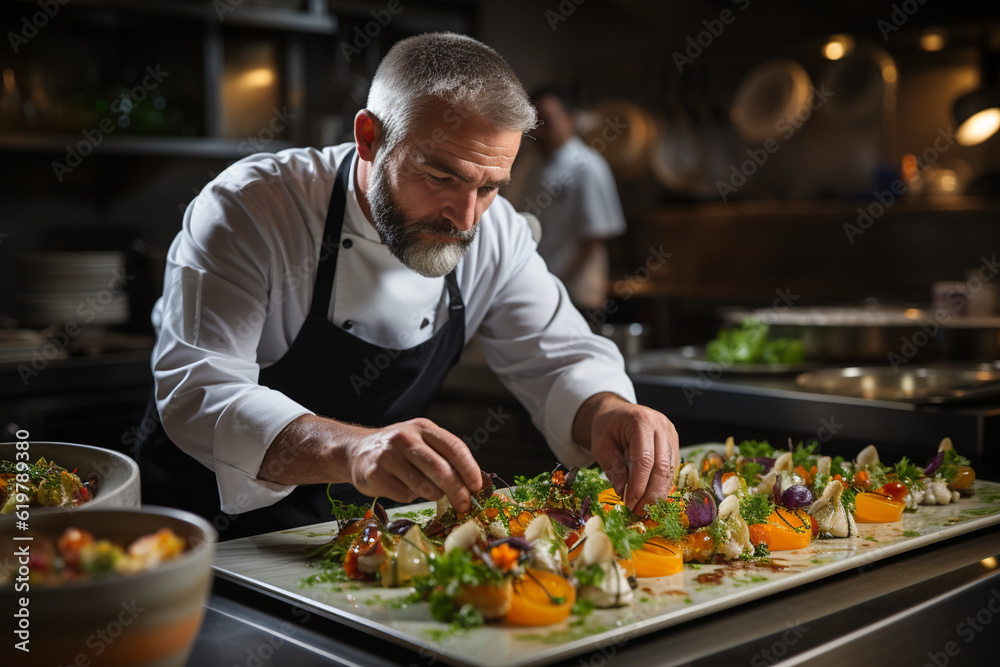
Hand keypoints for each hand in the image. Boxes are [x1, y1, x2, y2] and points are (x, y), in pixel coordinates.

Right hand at [347, 417, 483, 511]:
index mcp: (422, 428)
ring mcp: (388, 456)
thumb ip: (442, 456)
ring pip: (424, 486)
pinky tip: (404, 488)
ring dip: (433, 495)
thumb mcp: (420, 441)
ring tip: (429, 491)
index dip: (469, 469)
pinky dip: (411, 497)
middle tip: (464, 505)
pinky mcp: (374, 474)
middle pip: (441, 469)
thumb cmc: (397, 450)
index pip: (454, 447)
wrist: (354, 450)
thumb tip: (470, 484)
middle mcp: (405, 438)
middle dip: (457, 491)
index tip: (477, 487)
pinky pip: (404, 495)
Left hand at [576, 393, 678, 513]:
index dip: (638, 485)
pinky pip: (671, 469)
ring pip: (670, 471)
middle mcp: (661, 426)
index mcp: (641, 421)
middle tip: (639, 512)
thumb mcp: (601, 445)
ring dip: (658, 493)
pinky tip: (651, 497)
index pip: (644, 460)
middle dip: (651, 494)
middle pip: (662, 467)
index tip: (630, 504)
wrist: (617, 412)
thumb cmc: (607, 427)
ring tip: (644, 508)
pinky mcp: (674, 443)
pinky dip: (662, 486)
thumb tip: (623, 492)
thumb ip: (611, 467)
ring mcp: (671, 434)